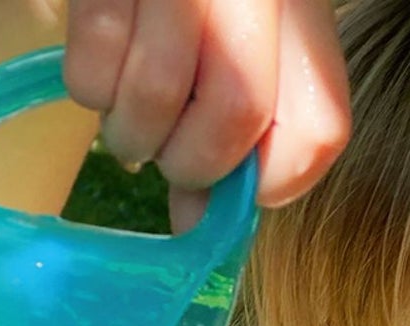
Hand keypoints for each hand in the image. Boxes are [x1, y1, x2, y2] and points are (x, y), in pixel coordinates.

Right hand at [63, 0, 349, 221]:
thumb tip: (196, 221)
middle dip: (192, 161)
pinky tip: (104, 62)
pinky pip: (91, 73)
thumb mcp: (238, 43)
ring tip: (130, 109)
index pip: (318, 132)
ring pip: (156, 96)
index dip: (272, 182)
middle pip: (237, 113)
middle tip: (170, 147)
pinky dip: (91, 90)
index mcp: (300, 7)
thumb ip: (235, 129)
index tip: (235, 181)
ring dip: (134, 134)